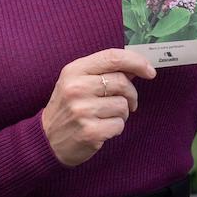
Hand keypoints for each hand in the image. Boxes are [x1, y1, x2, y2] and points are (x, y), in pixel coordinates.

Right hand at [41, 49, 154, 166]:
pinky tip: (102, 128)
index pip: (112, 57)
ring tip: (105, 116)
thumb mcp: (77, 82)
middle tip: (125, 102)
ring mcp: (82, 110)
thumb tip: (136, 66)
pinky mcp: (90, 131)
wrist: (47, 138)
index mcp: (74, 70)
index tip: (150, 71)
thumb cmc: (67, 106)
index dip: (136, 62)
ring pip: (123, 105)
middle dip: (131, 94)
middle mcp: (76, 87)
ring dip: (121, 113)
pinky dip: (116, 127)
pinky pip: (119, 125)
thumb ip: (103, 72)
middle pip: (122, 82)